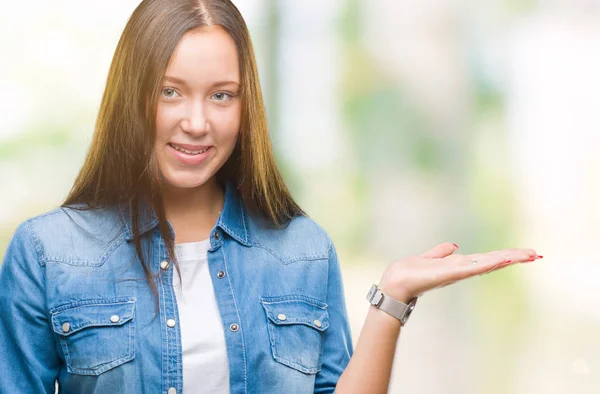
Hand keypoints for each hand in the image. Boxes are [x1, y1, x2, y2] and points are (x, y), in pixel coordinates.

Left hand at [378, 242, 541, 302]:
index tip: (525, 253)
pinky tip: (502, 259)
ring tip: (528, 254)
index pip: (487, 258)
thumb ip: (441, 252)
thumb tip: (454, 246)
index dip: (506, 256)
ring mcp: (458, 272)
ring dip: (508, 258)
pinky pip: (473, 267)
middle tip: (537, 254)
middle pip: (493, 261)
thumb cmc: (411, 272)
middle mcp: (462, 269)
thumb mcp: (429, 258)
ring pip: (488, 263)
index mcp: (459, 265)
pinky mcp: (451, 273)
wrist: (396, 282)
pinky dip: (488, 262)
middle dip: (514, 257)